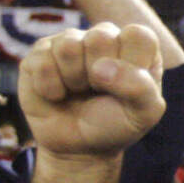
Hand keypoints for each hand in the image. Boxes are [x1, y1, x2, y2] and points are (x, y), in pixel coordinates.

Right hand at [19, 23, 165, 159]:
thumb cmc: (116, 124)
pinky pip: (42, 63)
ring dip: (74, 80)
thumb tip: (101, 67)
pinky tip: (57, 94)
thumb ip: (141, 88)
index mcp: (136, 45)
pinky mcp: (40, 53)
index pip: (138, 35)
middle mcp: (104, 36)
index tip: (126, 87)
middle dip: (99, 76)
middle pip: (100, 37)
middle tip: (98, 91)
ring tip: (78, 91)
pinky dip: (51, 88)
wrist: (79, 147)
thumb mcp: (144, 113)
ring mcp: (69, 41)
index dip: (130, 64)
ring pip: (68, 47)